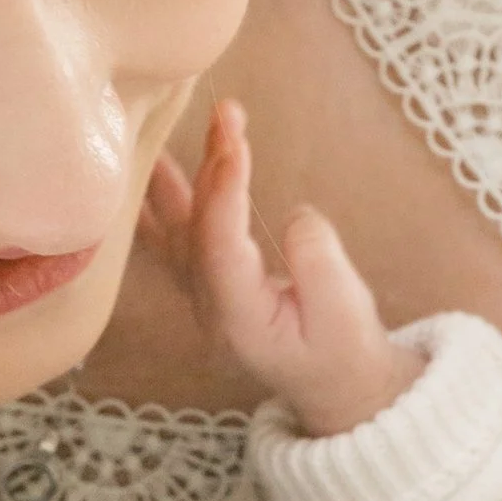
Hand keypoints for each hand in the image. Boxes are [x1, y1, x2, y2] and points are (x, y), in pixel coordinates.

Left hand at [140, 99, 410, 437]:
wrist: (338, 387)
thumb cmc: (346, 351)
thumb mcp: (348, 311)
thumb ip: (319, 263)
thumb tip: (294, 217)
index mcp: (239, 322)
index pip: (220, 248)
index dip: (224, 194)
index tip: (234, 143)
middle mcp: (209, 310)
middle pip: (195, 231)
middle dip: (209, 169)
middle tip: (226, 113)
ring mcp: (204, 299)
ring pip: (179, 233)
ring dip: (175, 179)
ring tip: (161, 129)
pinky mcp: (210, 286)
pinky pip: (177, 240)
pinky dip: (164, 202)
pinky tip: (153, 171)